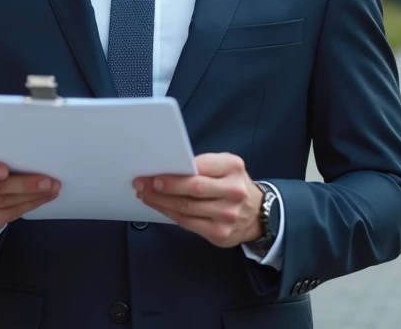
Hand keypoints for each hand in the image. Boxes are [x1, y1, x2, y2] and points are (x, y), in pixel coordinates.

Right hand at [0, 152, 60, 232]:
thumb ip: (2, 154)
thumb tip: (34, 151)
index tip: (4, 170)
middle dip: (24, 184)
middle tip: (48, 181)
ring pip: (6, 202)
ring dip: (33, 195)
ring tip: (53, 188)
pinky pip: (10, 213)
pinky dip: (31, 204)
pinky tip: (46, 197)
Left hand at [133, 153, 263, 247]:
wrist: (258, 214)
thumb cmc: (233, 185)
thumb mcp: (226, 167)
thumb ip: (204, 165)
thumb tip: (170, 168)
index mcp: (233, 168)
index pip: (200, 168)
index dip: (176, 173)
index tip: (155, 174)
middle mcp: (233, 191)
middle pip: (193, 190)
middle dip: (164, 187)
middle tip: (143, 184)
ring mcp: (227, 215)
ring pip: (186, 208)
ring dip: (161, 202)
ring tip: (145, 194)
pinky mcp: (220, 234)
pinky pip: (187, 223)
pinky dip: (169, 214)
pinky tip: (159, 207)